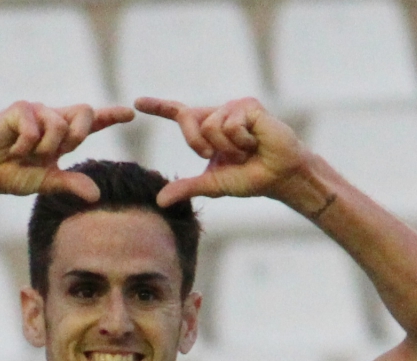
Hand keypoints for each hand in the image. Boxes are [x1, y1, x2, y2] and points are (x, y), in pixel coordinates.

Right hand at [0, 101, 134, 201]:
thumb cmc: (14, 175)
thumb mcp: (47, 182)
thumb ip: (71, 184)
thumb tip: (97, 195)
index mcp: (63, 134)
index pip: (92, 122)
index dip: (111, 116)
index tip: (131, 114)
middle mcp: (53, 117)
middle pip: (84, 111)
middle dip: (78, 134)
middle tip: (58, 151)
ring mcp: (36, 111)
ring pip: (59, 124)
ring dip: (45, 147)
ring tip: (26, 155)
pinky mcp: (19, 109)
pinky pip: (34, 127)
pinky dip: (26, 145)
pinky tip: (13, 149)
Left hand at [135, 97, 311, 207]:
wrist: (280, 176)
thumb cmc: (250, 178)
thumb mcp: (213, 184)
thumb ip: (187, 187)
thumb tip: (160, 200)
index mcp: (208, 129)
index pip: (180, 114)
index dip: (158, 107)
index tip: (136, 103)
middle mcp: (218, 113)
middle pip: (188, 120)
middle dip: (199, 143)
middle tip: (227, 157)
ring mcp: (233, 107)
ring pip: (211, 126)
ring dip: (229, 148)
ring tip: (247, 151)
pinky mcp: (248, 105)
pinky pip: (230, 124)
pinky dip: (242, 142)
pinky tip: (256, 143)